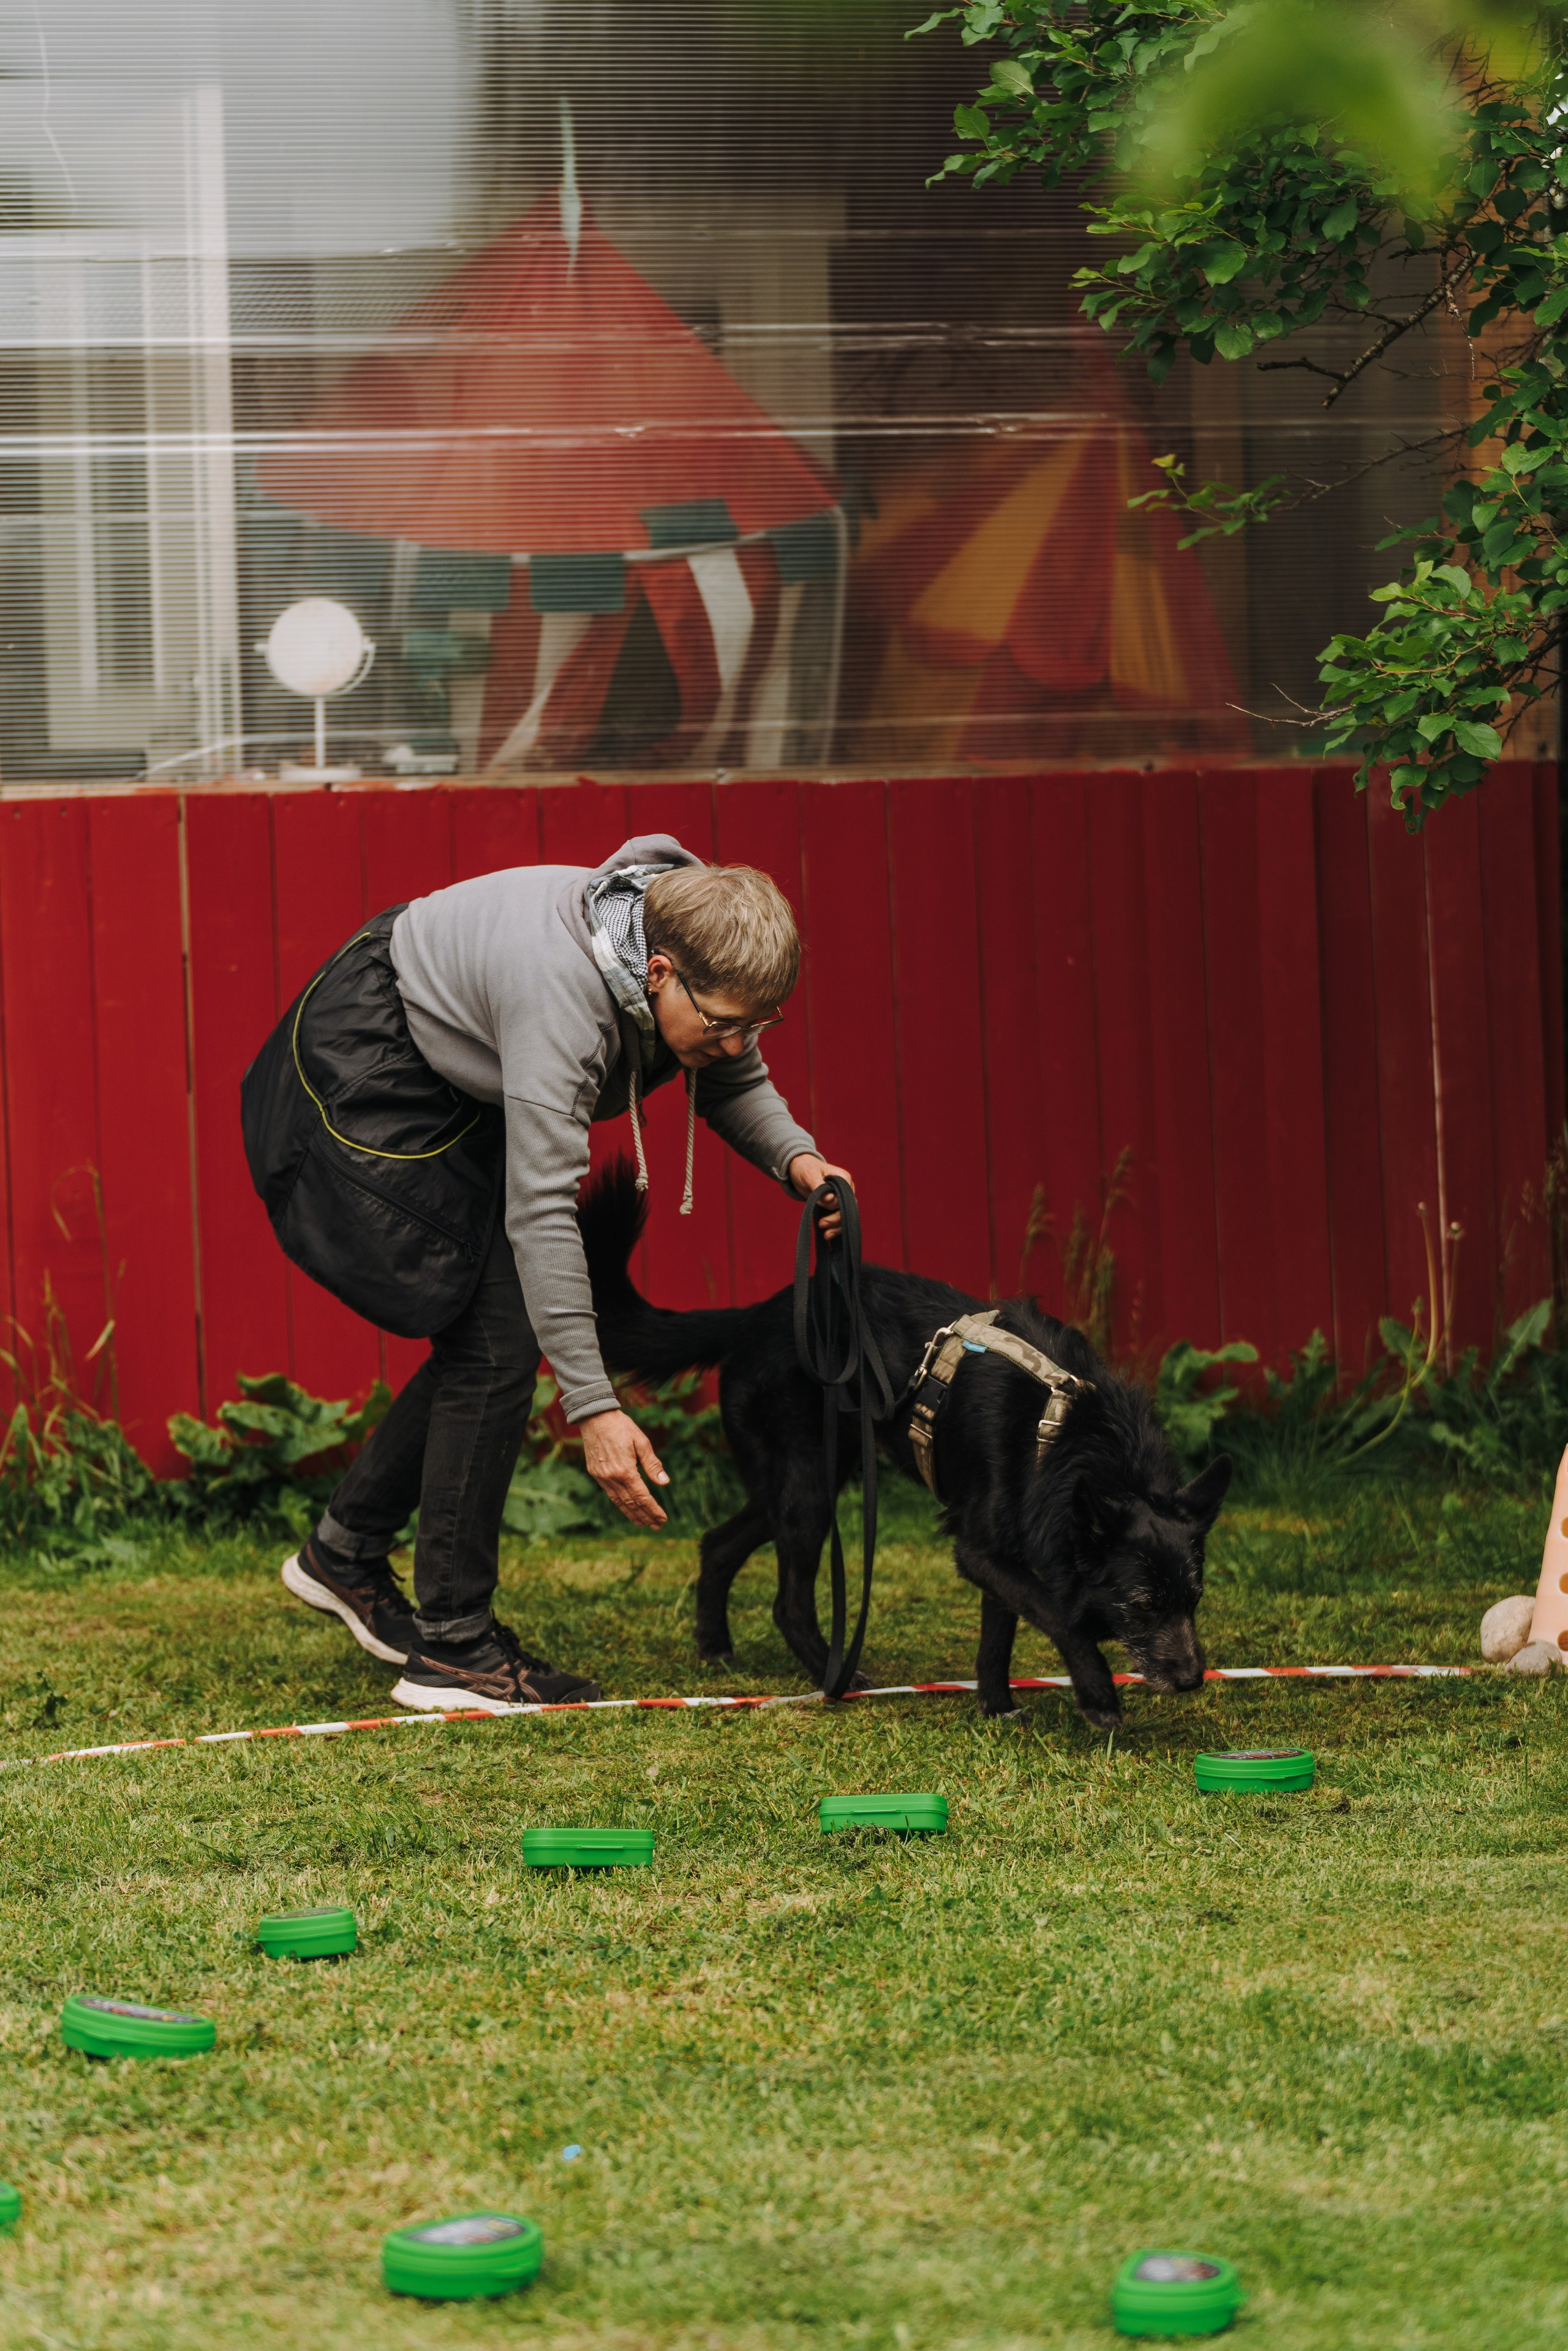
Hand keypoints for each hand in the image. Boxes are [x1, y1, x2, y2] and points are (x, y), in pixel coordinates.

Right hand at [579, 1407, 669, 1528]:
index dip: (653, 1509)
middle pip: (632, 1503)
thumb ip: (653, 1464)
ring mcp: (602, 1477)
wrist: (594, 1417)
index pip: (642, 1497)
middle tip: (657, 1526)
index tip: (663, 1519)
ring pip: (619, 1502)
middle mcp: (612, 1477)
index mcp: (625, 1470)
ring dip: (632, 1514)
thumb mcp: (641, 1442)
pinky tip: (627, 1508)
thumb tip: (665, 1483)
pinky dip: (620, 1504)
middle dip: (646, 1516)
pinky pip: (610, 1494)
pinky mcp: (596, 1474)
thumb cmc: (621, 1427)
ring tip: (643, 1523)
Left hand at [789, 1153, 855, 1240]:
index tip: (825, 1206)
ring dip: (836, 1227)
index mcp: (843, 1178)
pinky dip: (834, 1227)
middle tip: (822, 1225)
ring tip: (826, 1235)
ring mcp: (841, 1198)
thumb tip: (830, 1199)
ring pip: (845, 1216)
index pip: (847, 1195)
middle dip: (836, 1219)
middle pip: (847, 1208)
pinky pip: (838, 1219)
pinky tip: (828, 1235)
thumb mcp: (809, 1175)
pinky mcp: (834, 1205)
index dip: (837, 1204)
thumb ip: (818, 1185)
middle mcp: (846, 1188)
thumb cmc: (804, 1169)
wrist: (799, 1170)